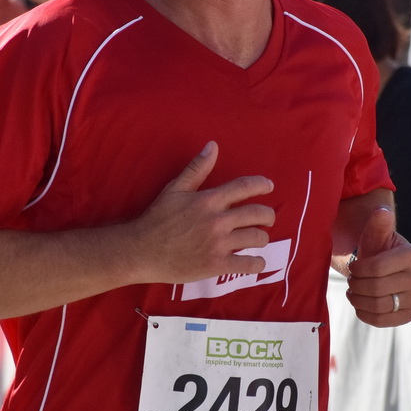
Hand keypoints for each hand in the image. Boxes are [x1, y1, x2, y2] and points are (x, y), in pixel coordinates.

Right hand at [127, 142, 275, 283]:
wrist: (141, 251)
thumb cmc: (157, 219)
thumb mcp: (175, 188)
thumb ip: (197, 168)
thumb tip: (213, 146)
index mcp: (209, 200)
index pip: (245, 187)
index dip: (262, 184)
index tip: (269, 186)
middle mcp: (217, 220)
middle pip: (258, 214)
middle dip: (268, 215)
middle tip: (267, 219)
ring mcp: (218, 244)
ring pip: (257, 238)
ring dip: (262, 238)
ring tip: (258, 239)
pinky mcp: (216, 265)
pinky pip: (248, 264)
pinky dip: (257, 263)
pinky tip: (256, 261)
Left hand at [345, 206, 410, 326]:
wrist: (384, 268)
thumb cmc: (377, 249)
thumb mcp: (376, 234)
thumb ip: (378, 223)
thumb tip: (382, 212)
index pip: (377, 268)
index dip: (358, 270)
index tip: (353, 267)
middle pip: (376, 288)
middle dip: (356, 285)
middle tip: (351, 281)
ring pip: (379, 306)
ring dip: (358, 300)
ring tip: (353, 291)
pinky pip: (383, 320)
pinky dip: (365, 314)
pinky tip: (360, 304)